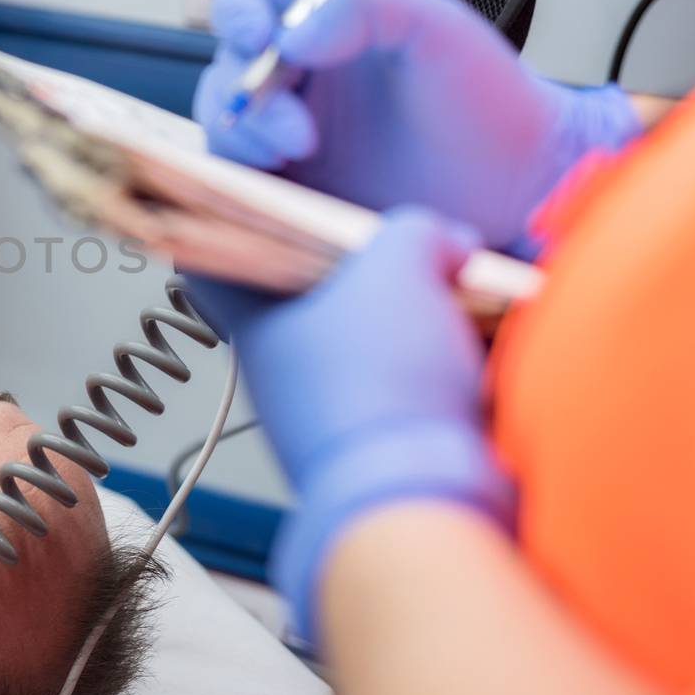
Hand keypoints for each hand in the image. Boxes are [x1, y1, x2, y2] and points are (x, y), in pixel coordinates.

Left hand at [188, 209, 513, 640]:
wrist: (422, 493)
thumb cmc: (381, 382)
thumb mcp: (399, 267)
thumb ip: (415, 233)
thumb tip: (441, 242)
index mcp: (255, 322)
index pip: (213, 262)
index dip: (233, 225)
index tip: (258, 201)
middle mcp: (282, 368)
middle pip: (311, 294)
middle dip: (369, 267)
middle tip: (415, 247)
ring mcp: (330, 410)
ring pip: (369, 340)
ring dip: (417, 316)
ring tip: (461, 296)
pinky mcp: (384, 443)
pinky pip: (410, 387)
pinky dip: (444, 364)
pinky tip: (480, 348)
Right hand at [193, 0, 641, 254]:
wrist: (518, 188)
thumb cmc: (490, 102)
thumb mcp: (439, 28)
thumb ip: (368, 4)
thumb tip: (291, 34)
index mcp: (328, 22)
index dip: (237, 12)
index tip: (257, 37)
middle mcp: (301, 75)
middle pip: (228, 66)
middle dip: (247, 95)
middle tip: (295, 130)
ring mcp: (291, 134)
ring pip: (227, 124)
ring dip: (246, 137)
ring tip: (296, 156)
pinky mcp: (292, 189)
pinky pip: (241, 180)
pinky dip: (246, 180)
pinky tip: (285, 187)